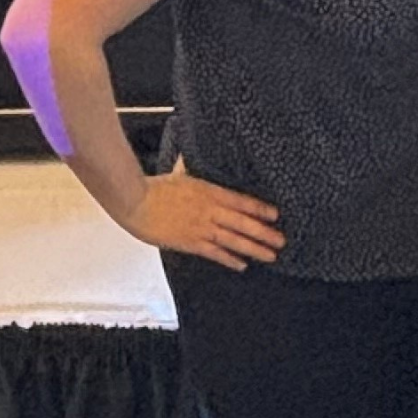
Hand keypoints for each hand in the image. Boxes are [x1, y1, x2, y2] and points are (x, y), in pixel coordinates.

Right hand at [118, 165, 283, 270]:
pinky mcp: (189, 242)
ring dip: (254, 248)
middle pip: (244, 223)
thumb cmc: (155, 187)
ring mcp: (201, 228)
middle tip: (282, 241)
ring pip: (234, 240)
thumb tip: (192, 153)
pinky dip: (229, 259)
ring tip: (271, 256)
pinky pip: (214, 252)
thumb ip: (190, 166)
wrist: (135, 202)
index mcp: (211, 192)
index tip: (277, 215)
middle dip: (265, 233)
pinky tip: (242, 264)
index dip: (261, 209)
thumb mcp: (179, 173)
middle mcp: (211, 211)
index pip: (243, 201)